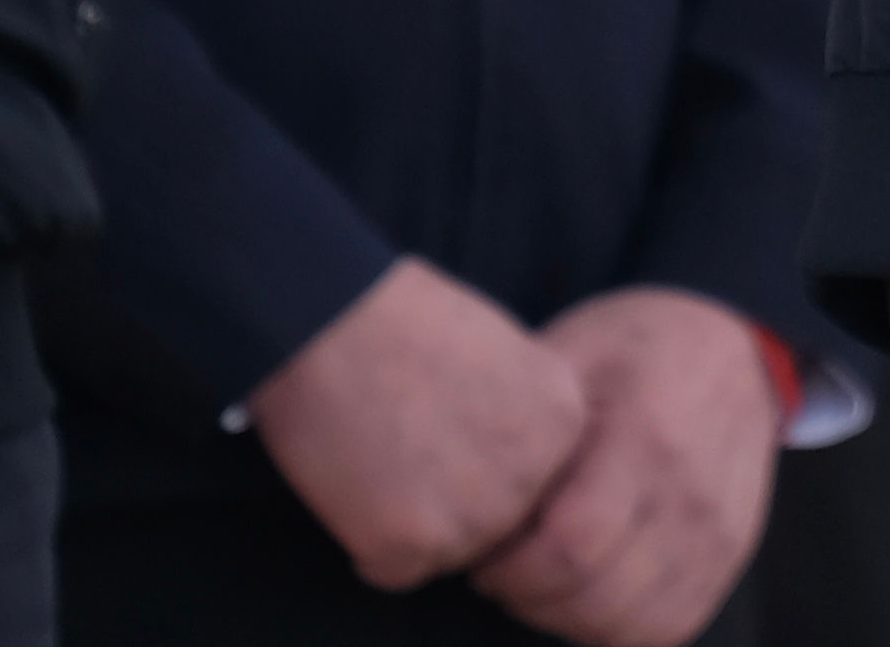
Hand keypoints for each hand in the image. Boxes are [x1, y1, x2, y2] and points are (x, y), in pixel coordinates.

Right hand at [248, 255, 590, 590]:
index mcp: (563, 418)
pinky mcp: (409, 544)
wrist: (325, 319)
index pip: (540, 478)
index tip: (448, 427)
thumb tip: (515, 456)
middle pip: (501, 521)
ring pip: (451, 552)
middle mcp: (532, 473)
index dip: (487, 459)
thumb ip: (522, 411)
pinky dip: (370, 542)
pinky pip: (394, 570)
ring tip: (378, 457)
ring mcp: (474, 515)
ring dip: (415, 524)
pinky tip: (354, 484)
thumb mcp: (503, 348)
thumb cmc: (402, 319)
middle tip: (407, 445)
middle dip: (456, 497)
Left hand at [469, 287, 787, 646]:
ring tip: (541, 582)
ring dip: (568, 619)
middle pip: (596, 595)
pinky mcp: (730, 556)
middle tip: (501, 573)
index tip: (484, 552)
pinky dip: (617, 628)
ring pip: (630, 624)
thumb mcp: (573, 353)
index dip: (511, 568)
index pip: (572, 543)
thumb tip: (457, 488)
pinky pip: (668, 627)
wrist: (733, 347)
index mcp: (645, 432)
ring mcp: (719, 530)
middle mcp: (691, 490)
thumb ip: (526, 421)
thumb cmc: (633, 349)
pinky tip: (588, 594)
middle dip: (528, 599)